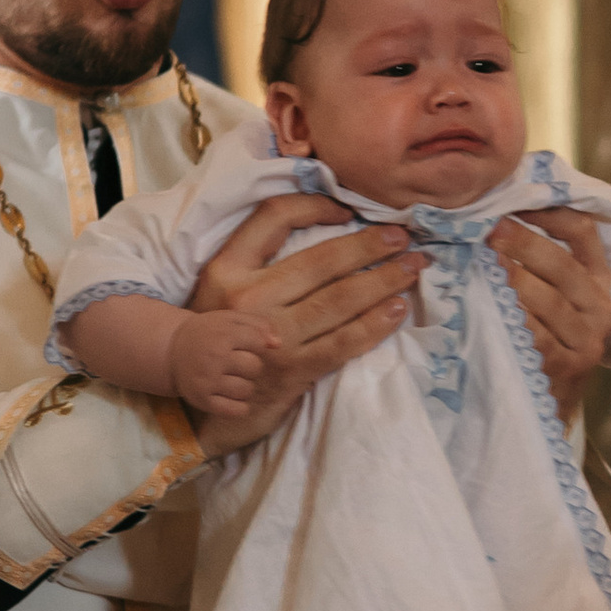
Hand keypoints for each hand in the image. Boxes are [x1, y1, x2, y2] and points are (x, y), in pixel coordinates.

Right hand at [169, 308, 272, 426]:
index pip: (259, 343)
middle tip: (235, 363)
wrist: (172, 351)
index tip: (244, 345)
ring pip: (247, 390)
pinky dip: (240, 406)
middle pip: (255, 368)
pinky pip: (237, 410)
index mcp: (223, 334)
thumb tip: (277, 344)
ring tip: (231, 378)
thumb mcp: (229, 319)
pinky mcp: (203, 401)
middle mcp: (215, 358)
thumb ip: (257, 325)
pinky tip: (231, 396)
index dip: (256, 345)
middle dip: (250, 366)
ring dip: (245, 385)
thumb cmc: (208, 334)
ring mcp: (208, 381)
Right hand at [186, 192, 419, 457]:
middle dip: (370, 245)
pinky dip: (377, 323)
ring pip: (341, 299)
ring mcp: (272, 336)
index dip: (315, 206)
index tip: (347, 211)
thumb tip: (322, 225)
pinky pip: (345, 341)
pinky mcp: (293, 370)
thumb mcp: (222, 290)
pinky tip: (398, 309)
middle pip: (321, 259)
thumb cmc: (219, 339)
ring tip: (414, 266)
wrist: (196, 404)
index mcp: (227, 269)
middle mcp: (248, 298)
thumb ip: (257, 260)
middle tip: (403, 235)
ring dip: (385, 280)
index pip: (274, 217)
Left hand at [489, 207, 610, 424]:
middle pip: (565, 266)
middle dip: (527, 244)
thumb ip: (541, 262)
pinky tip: (489, 304)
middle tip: (492, 229)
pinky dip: (513, 318)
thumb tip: (499, 212)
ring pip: (550, 302)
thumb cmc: (545, 335)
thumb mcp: (553, 297)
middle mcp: (600, 308)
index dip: (551, 212)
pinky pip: (538, 337)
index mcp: (598, 280)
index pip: (584, 232)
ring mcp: (587, 340)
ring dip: (515, 280)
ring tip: (486, 262)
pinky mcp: (567, 367)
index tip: (516, 200)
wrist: (552, 399)